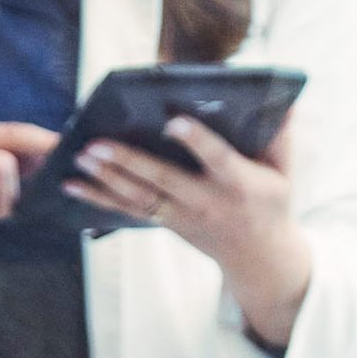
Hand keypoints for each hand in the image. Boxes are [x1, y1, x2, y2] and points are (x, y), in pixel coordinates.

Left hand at [68, 112, 311, 347]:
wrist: (258, 258)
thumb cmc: (271, 204)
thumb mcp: (284, 172)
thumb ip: (280, 136)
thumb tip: (284, 99)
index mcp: (238, 183)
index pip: (217, 159)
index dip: (196, 141)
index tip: (174, 122)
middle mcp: (205, 201)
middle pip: (162, 181)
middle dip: (128, 162)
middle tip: (97, 143)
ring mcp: (181, 216)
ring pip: (139, 198)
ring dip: (106, 179)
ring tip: (80, 157)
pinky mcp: (165, 223)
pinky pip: (127, 211)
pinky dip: (98, 198)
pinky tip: (72, 184)